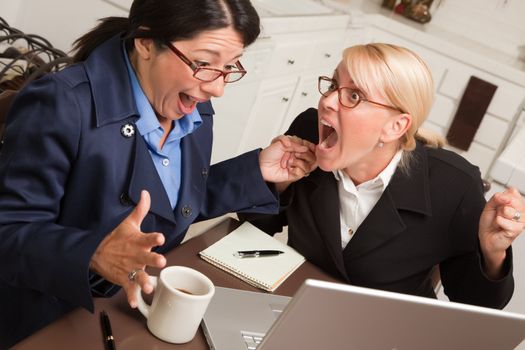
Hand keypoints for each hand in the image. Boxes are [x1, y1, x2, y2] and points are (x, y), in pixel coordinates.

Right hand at [89, 190, 166, 307]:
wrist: (94, 252)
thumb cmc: (116, 237)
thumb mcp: (129, 222)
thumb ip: (141, 209)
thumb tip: (146, 192)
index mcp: (138, 241)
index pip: (148, 238)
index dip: (154, 238)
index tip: (160, 238)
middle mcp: (135, 255)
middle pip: (146, 258)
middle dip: (153, 260)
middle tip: (161, 261)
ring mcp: (129, 268)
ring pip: (138, 275)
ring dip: (144, 281)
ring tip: (148, 287)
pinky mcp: (123, 278)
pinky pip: (129, 289)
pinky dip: (131, 296)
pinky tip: (135, 303)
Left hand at [259, 135, 316, 187]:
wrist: (260, 165)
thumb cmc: (268, 153)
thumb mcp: (280, 142)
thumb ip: (294, 143)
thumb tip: (305, 147)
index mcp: (295, 148)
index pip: (309, 147)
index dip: (311, 147)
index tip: (310, 147)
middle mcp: (297, 157)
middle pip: (312, 157)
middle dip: (306, 154)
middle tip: (296, 153)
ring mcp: (296, 166)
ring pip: (309, 166)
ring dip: (300, 162)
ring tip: (290, 161)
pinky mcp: (294, 175)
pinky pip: (302, 173)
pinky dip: (297, 169)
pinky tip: (289, 168)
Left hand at [479, 187, 524, 277]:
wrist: (487, 237)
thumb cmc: (490, 222)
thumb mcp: (490, 205)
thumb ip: (497, 198)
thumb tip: (506, 197)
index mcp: (517, 203)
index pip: (512, 191)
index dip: (500, 198)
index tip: (498, 206)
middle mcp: (522, 211)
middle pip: (510, 200)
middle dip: (499, 207)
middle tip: (498, 215)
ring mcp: (522, 220)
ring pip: (506, 210)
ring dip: (498, 216)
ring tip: (499, 221)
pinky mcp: (517, 229)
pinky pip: (502, 220)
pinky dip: (497, 223)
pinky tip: (500, 227)